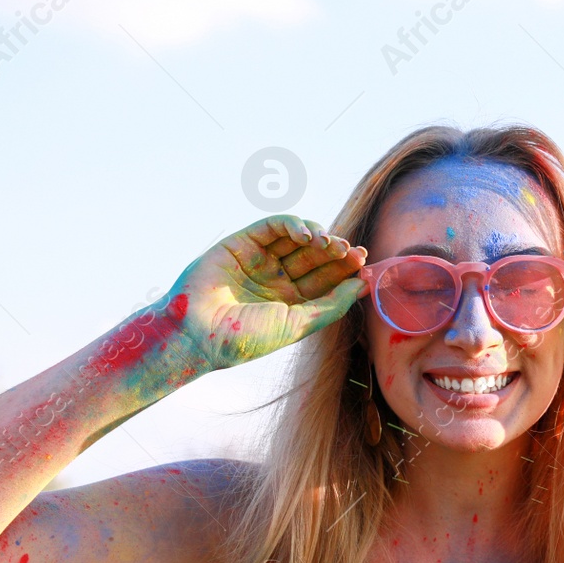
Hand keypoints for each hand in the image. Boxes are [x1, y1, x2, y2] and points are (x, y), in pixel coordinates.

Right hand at [170, 215, 365, 369]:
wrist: (198, 333)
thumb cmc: (246, 338)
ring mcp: (259, 260)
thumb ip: (332, 305)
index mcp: (291, 302)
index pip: (326, 280)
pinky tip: (307, 235)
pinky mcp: (242, 242)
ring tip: (331, 245)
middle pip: (315, 257)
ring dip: (319, 237)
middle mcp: (276, 279)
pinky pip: (273, 226)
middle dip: (336, 253)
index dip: (346, 270)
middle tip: (353, 252)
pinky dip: (293, 225)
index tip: (365, 265)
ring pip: (297, 239)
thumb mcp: (298, 324)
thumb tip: (364, 285)